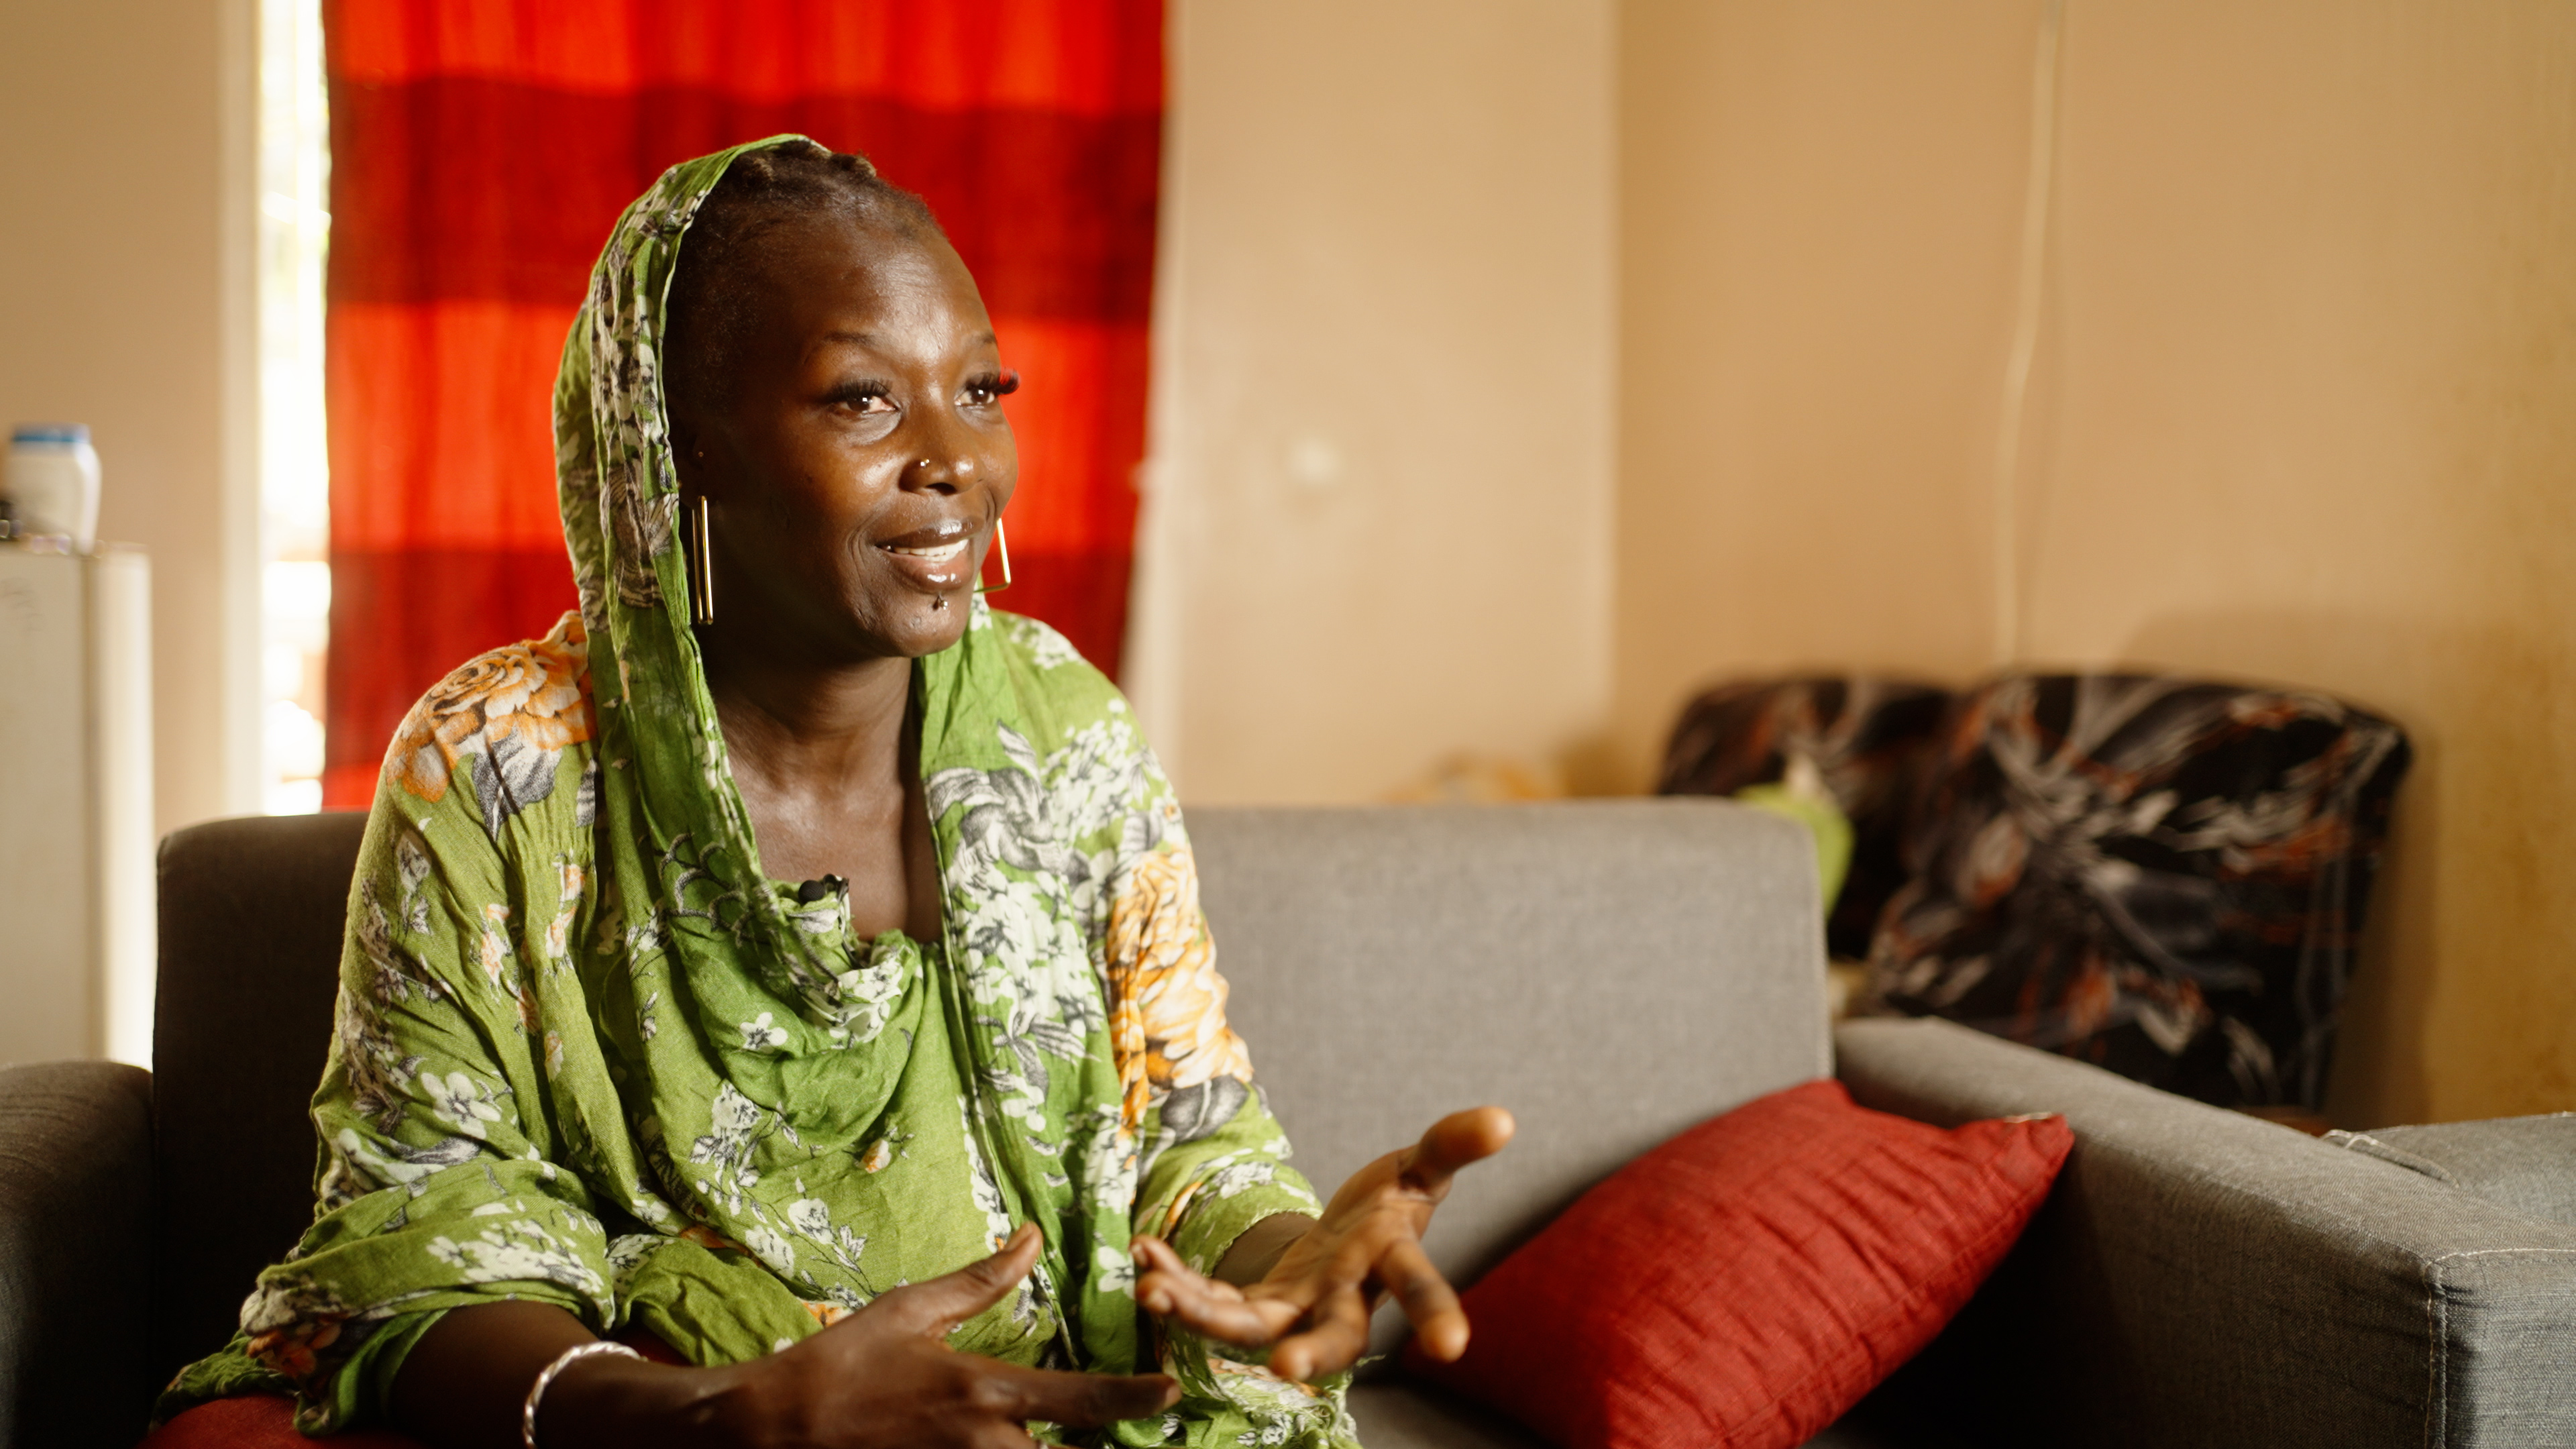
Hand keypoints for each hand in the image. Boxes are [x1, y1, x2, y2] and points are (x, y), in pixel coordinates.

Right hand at [686, 1222, 1177, 1447]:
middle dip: (1107, 1448)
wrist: (773, 1429)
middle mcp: (982, 1444)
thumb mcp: (911, 1310)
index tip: (1173, 1392)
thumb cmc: (841, 1363)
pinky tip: (1025, 1448)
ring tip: (1093, 1440)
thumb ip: (982, 1280)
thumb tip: (1032, 1239)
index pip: (1081, 1401)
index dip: (1135, 1398)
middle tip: (1143, 1430)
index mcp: (983, 1391)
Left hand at [1130, 1106, 1513, 1383]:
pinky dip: (1176, 1277)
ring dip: (1201, 1312)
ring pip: (1250, 1328)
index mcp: (1391, 1263)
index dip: (1438, 1314)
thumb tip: (1504, 1119)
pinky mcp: (1255, 1303)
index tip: (1454, 1349)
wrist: (1352, 1236)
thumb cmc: (1393, 1203)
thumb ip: (1454, 1145)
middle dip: (1310, 1356)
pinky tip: (1142, 1253)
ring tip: (1152, 1290)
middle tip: (1284, 1371)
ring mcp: (1296, 1308)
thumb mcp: (1421, 1167)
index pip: (1421, 1287)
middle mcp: (1345, 1299)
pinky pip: (1211, 1299)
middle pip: (1335, 1339)